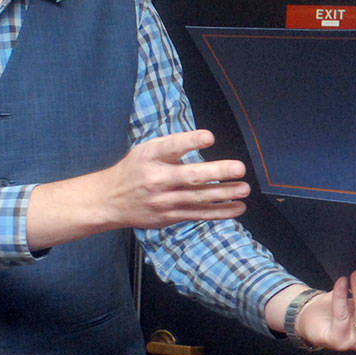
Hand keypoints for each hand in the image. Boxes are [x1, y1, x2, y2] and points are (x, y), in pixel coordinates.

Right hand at [101, 129, 250, 228]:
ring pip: (198, 198)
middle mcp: (156, 179)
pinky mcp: (170, 217)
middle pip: (189, 176)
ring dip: (225, 194)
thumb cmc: (135, 170)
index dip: (190, 141)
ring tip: (245, 189)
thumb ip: (173, 147)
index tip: (209, 137)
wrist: (110, 201)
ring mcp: (164, 201)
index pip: (170, 147)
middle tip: (239, 168)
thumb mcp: (146, 150)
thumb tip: (206, 141)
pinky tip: (238, 207)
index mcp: (150, 157)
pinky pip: (199, 214)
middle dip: (217, 172)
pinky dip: (220, 212)